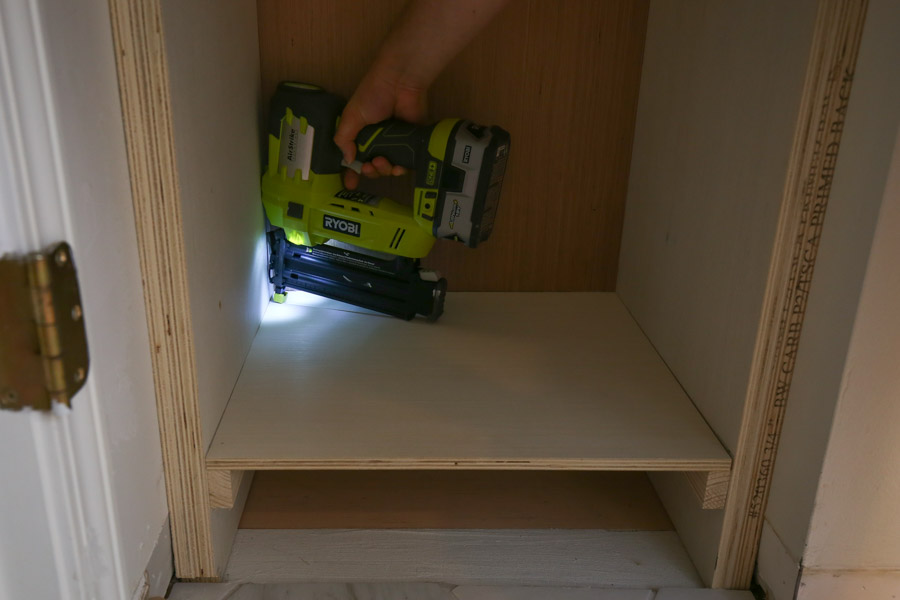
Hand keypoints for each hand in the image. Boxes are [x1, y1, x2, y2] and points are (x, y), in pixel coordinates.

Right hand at [334, 72, 427, 188]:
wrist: (400, 83)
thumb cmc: (372, 95)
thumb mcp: (351, 116)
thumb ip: (344, 139)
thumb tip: (348, 160)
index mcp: (361, 134)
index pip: (354, 158)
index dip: (352, 173)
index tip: (350, 184)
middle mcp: (378, 140)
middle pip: (373, 167)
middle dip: (370, 171)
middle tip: (370, 166)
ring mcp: (395, 142)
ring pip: (389, 168)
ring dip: (384, 170)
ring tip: (383, 162)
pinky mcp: (411, 142)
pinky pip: (407, 163)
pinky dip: (401, 168)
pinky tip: (397, 167)